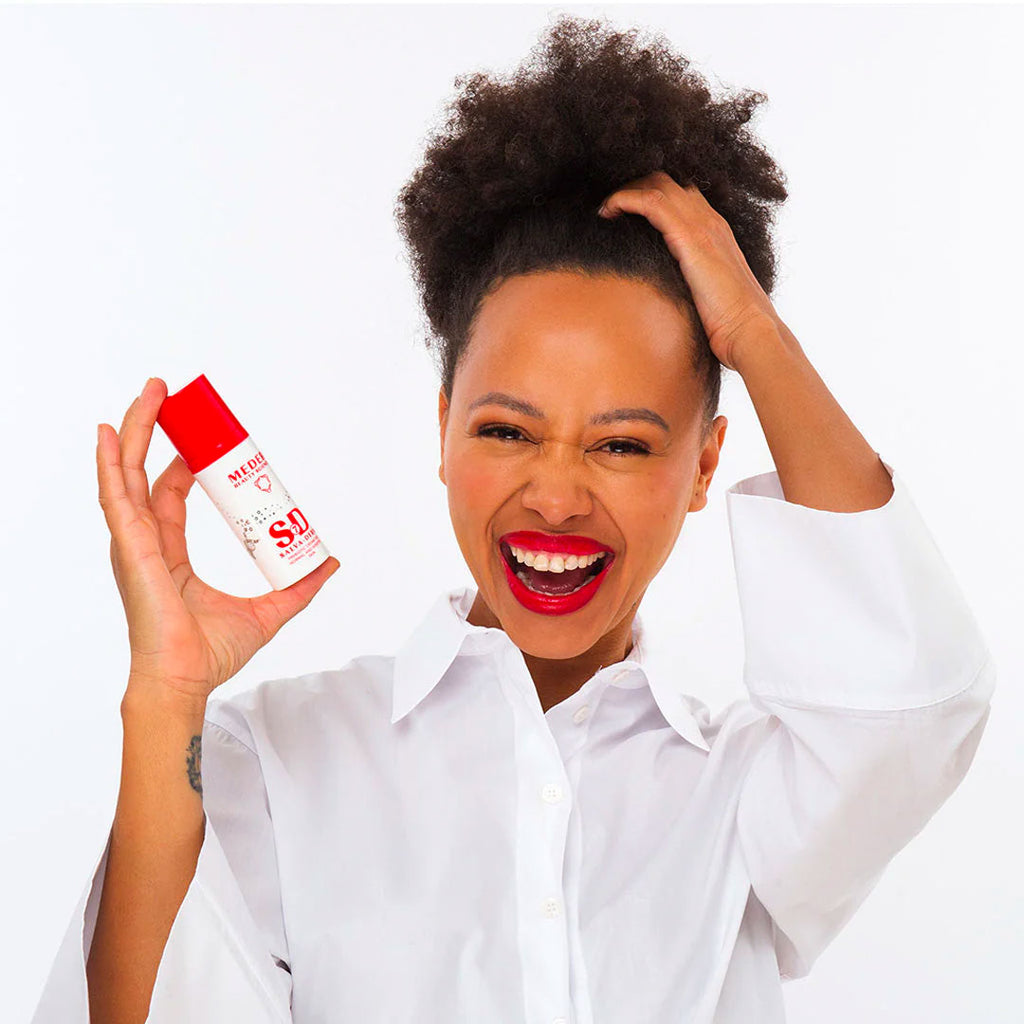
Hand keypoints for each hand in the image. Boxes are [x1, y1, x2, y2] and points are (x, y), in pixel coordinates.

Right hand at [97, 378, 339, 710]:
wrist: (186, 680)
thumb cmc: (210, 653)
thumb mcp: (268, 611)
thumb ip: (300, 589)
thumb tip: (332, 563)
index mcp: (168, 552)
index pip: (172, 494)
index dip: (185, 463)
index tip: (207, 442)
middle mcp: (146, 542)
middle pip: (146, 473)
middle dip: (155, 431)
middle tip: (168, 395)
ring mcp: (134, 543)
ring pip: (127, 474)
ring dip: (135, 430)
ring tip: (150, 392)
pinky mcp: (130, 548)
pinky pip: (116, 496)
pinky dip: (110, 463)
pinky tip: (107, 432)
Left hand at [597, 170, 782, 371]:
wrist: (749, 330)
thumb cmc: (731, 324)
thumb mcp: (707, 295)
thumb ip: (689, 283)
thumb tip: (666, 293)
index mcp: (716, 232)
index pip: (681, 196)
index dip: (649, 196)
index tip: (624, 215)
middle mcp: (710, 221)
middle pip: (666, 183)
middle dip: (634, 188)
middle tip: (610, 210)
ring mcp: (702, 225)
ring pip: (657, 184)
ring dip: (625, 192)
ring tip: (605, 211)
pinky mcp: (689, 237)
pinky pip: (650, 202)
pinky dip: (624, 199)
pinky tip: (607, 211)